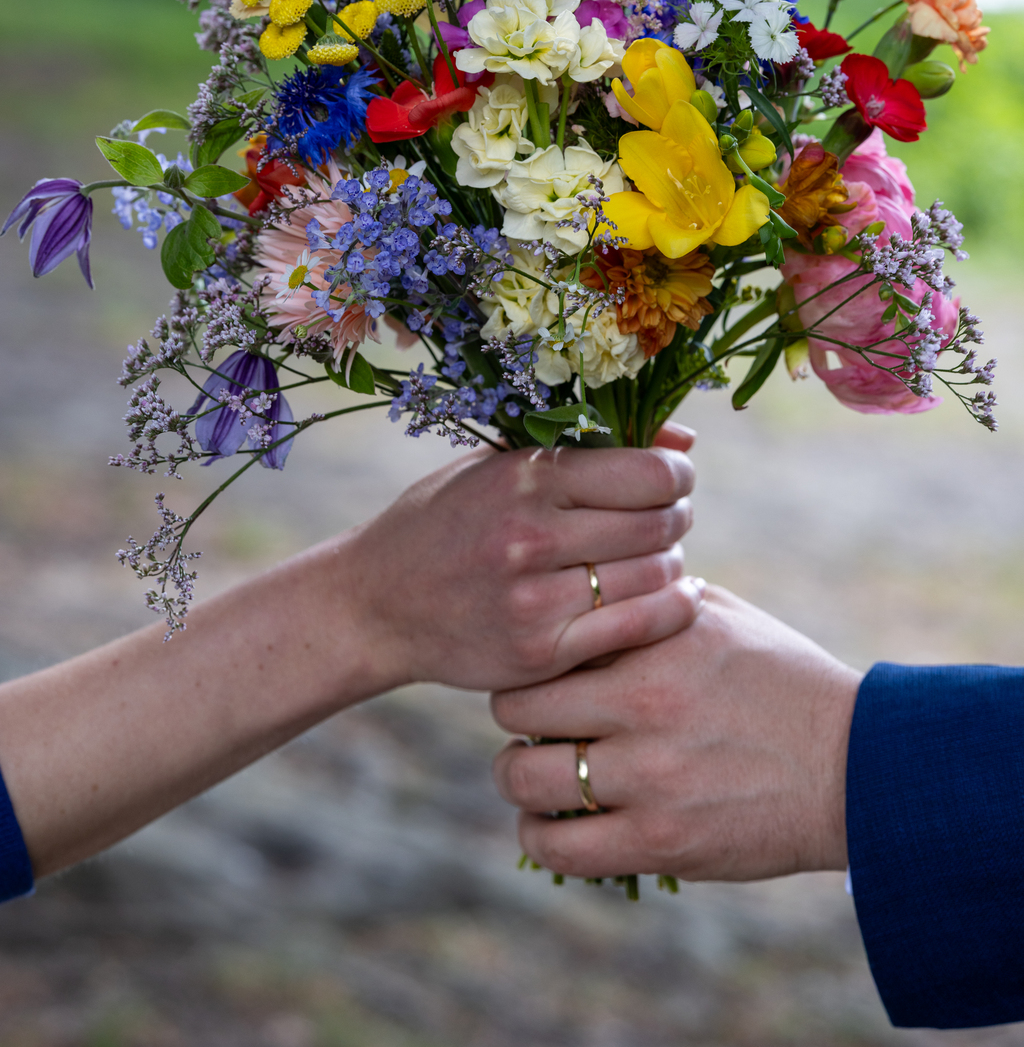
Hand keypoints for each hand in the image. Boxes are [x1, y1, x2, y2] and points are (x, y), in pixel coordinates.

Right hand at [339, 423, 702, 692]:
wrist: (377, 603)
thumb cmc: (448, 520)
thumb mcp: (501, 464)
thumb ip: (590, 448)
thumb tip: (684, 444)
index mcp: (524, 476)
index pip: (648, 473)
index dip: (677, 475)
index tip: (673, 480)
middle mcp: (529, 535)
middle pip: (658, 524)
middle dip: (677, 517)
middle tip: (669, 519)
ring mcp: (534, 599)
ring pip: (655, 575)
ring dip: (672, 564)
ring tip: (654, 557)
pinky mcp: (538, 653)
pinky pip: (638, 628)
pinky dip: (672, 609)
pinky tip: (675, 597)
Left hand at [491, 586, 861, 880]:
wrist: (857, 766)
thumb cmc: (784, 680)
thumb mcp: (720, 617)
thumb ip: (649, 601)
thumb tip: (591, 589)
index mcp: (654, 640)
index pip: (545, 639)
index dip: (529, 654)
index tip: (537, 667)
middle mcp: (644, 703)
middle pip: (517, 707)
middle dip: (516, 716)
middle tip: (531, 725)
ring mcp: (650, 776)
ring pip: (523, 779)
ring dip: (519, 778)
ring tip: (535, 776)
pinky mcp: (661, 842)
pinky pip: (560, 848)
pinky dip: (542, 838)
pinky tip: (552, 826)